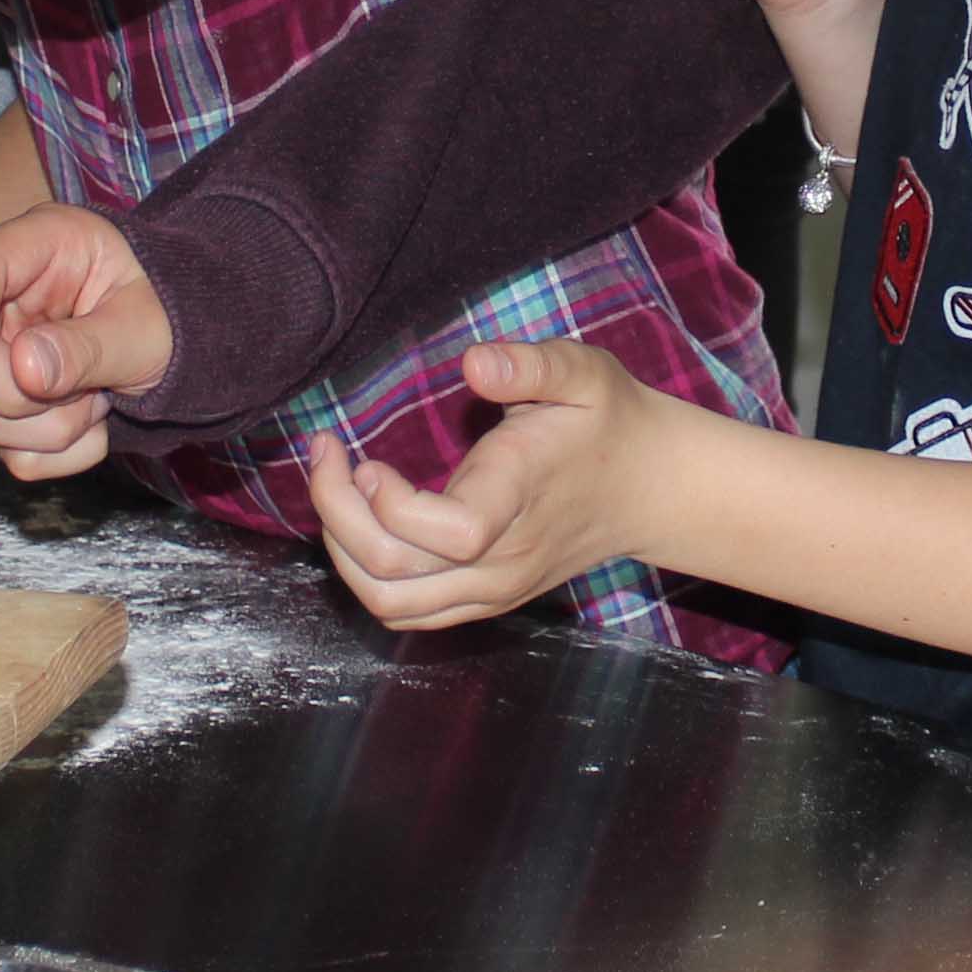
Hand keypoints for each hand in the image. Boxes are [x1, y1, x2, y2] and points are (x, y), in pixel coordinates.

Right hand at [0, 202, 172, 485]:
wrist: (190, 348)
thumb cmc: (171, 314)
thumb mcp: (148, 326)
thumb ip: (90, 346)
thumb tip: (25, 370)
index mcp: (39, 246)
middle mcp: (2, 298)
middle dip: (10, 392)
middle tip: (88, 390)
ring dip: (44, 428)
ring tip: (99, 400)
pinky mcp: (4, 408)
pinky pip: (9, 454)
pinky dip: (59, 453)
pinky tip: (93, 422)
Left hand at [303, 341, 668, 633]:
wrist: (646, 487)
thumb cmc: (607, 421)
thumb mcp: (583, 373)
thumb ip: (532, 365)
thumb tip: (474, 361)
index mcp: (521, 499)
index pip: (451, 533)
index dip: (392, 504)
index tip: (368, 457)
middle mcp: (502, 561)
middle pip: (393, 574)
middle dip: (336, 513)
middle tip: (324, 452)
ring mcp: (491, 591)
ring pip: (388, 602)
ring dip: (342, 548)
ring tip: (334, 485)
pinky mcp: (480, 601)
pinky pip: (402, 610)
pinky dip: (363, 571)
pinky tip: (358, 517)